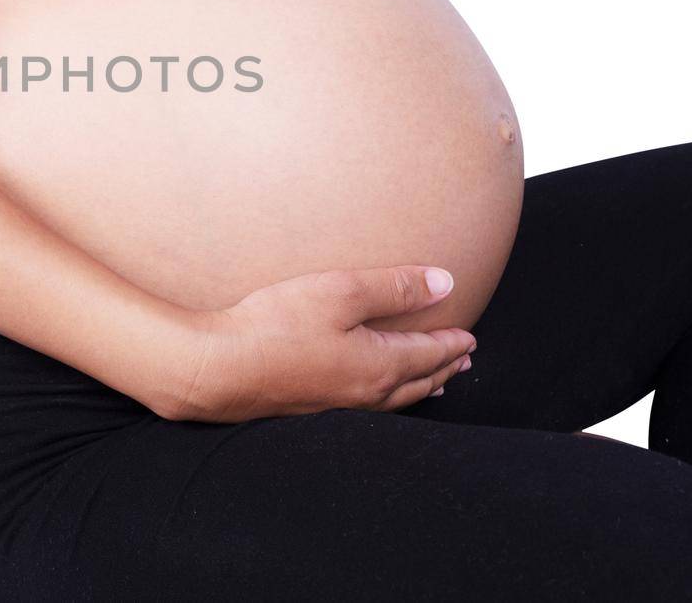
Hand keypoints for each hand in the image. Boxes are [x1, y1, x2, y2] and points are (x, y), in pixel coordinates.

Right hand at [163, 266, 475, 421]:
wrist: (220, 368)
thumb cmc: (276, 326)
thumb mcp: (340, 293)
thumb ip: (394, 288)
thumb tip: (445, 284)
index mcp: (379, 366)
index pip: (429, 354)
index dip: (452, 344)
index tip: (471, 337)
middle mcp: (365, 392)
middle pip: (418, 382)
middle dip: (444, 368)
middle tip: (463, 360)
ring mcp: (338, 404)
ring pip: (395, 399)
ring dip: (421, 387)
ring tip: (434, 383)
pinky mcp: (312, 407)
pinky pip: (369, 405)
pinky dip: (390, 398)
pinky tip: (373, 392)